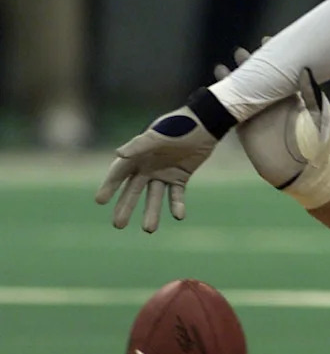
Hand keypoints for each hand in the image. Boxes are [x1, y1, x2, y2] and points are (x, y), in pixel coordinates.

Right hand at [94, 89, 234, 231]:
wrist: (205, 124)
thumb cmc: (179, 125)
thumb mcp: (158, 135)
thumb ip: (139, 145)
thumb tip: (118, 154)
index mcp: (138, 155)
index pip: (119, 173)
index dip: (109, 186)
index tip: (100, 201)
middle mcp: (147, 166)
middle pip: (133, 190)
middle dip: (126, 207)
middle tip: (118, 225)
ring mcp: (163, 173)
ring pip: (154, 197)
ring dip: (151, 212)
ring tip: (149, 230)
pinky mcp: (180, 177)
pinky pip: (176, 195)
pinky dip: (177, 205)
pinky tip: (179, 216)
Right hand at [215, 49, 329, 208]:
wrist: (303, 174)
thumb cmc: (317, 145)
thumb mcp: (318, 118)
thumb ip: (312, 94)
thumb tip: (307, 70)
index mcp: (294, 97)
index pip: (282, 72)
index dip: (274, 56)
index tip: (267, 40)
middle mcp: (275, 104)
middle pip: (259, 78)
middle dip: (249, 65)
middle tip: (240, 52)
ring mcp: (260, 116)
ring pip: (244, 92)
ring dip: (234, 79)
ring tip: (223, 65)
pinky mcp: (247, 129)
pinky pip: (232, 111)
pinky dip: (224, 100)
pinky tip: (215, 89)